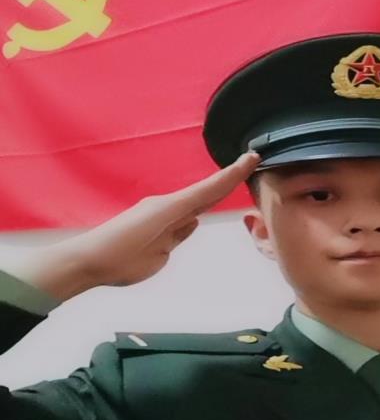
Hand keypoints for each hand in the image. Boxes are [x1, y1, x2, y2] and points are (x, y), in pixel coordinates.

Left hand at [8, 152, 260, 299]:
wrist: (88, 261)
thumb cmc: (120, 257)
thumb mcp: (158, 251)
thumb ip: (178, 234)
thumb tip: (192, 221)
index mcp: (171, 209)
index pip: (209, 189)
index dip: (232, 175)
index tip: (252, 157)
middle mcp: (167, 206)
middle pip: (205, 191)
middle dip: (228, 179)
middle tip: (251, 162)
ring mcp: (159, 214)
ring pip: (193, 203)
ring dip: (213, 193)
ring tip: (235, 180)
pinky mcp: (153, 225)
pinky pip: (180, 215)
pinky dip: (194, 210)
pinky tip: (201, 210)